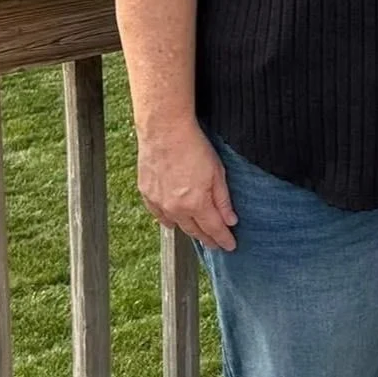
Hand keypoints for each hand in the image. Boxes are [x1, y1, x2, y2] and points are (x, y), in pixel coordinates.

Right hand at [136, 121, 237, 250]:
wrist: (165, 130)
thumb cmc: (193, 146)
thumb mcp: (217, 172)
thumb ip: (223, 200)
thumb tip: (230, 221)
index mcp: (196, 204)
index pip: (213, 229)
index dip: (223, 239)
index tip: (231, 246)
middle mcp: (176, 208)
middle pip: (195, 231)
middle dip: (208, 239)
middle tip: (216, 243)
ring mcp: (159, 202)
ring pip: (176, 224)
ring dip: (189, 230)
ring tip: (198, 234)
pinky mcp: (147, 193)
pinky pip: (158, 215)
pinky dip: (168, 219)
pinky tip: (173, 221)